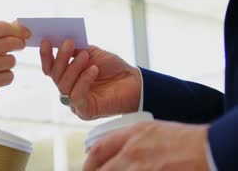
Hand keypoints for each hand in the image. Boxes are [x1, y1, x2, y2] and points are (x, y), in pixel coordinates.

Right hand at [0, 21, 30, 114]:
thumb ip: (7, 30)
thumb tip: (25, 29)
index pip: (2, 27)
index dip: (19, 30)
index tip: (27, 34)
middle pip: (9, 43)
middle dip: (20, 43)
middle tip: (20, 45)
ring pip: (11, 61)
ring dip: (11, 62)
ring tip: (3, 63)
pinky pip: (9, 76)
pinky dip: (8, 76)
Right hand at [40, 40, 140, 119]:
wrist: (133, 82)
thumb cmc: (112, 68)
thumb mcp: (91, 53)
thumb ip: (75, 48)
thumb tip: (60, 40)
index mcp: (67, 76)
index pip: (50, 68)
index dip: (46, 55)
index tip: (46, 41)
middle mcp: (68, 89)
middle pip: (55, 76)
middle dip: (60, 58)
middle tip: (68, 43)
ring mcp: (75, 102)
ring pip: (63, 86)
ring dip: (73, 68)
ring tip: (85, 56)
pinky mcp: (85, 111)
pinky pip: (76, 96)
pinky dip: (83, 81)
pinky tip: (93, 70)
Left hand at [83, 121, 208, 170]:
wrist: (209, 149)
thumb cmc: (185, 140)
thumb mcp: (154, 131)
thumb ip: (133, 140)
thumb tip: (118, 153)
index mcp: (133, 133)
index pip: (99, 148)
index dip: (90, 162)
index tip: (88, 167)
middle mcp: (133, 150)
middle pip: (102, 168)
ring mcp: (141, 167)